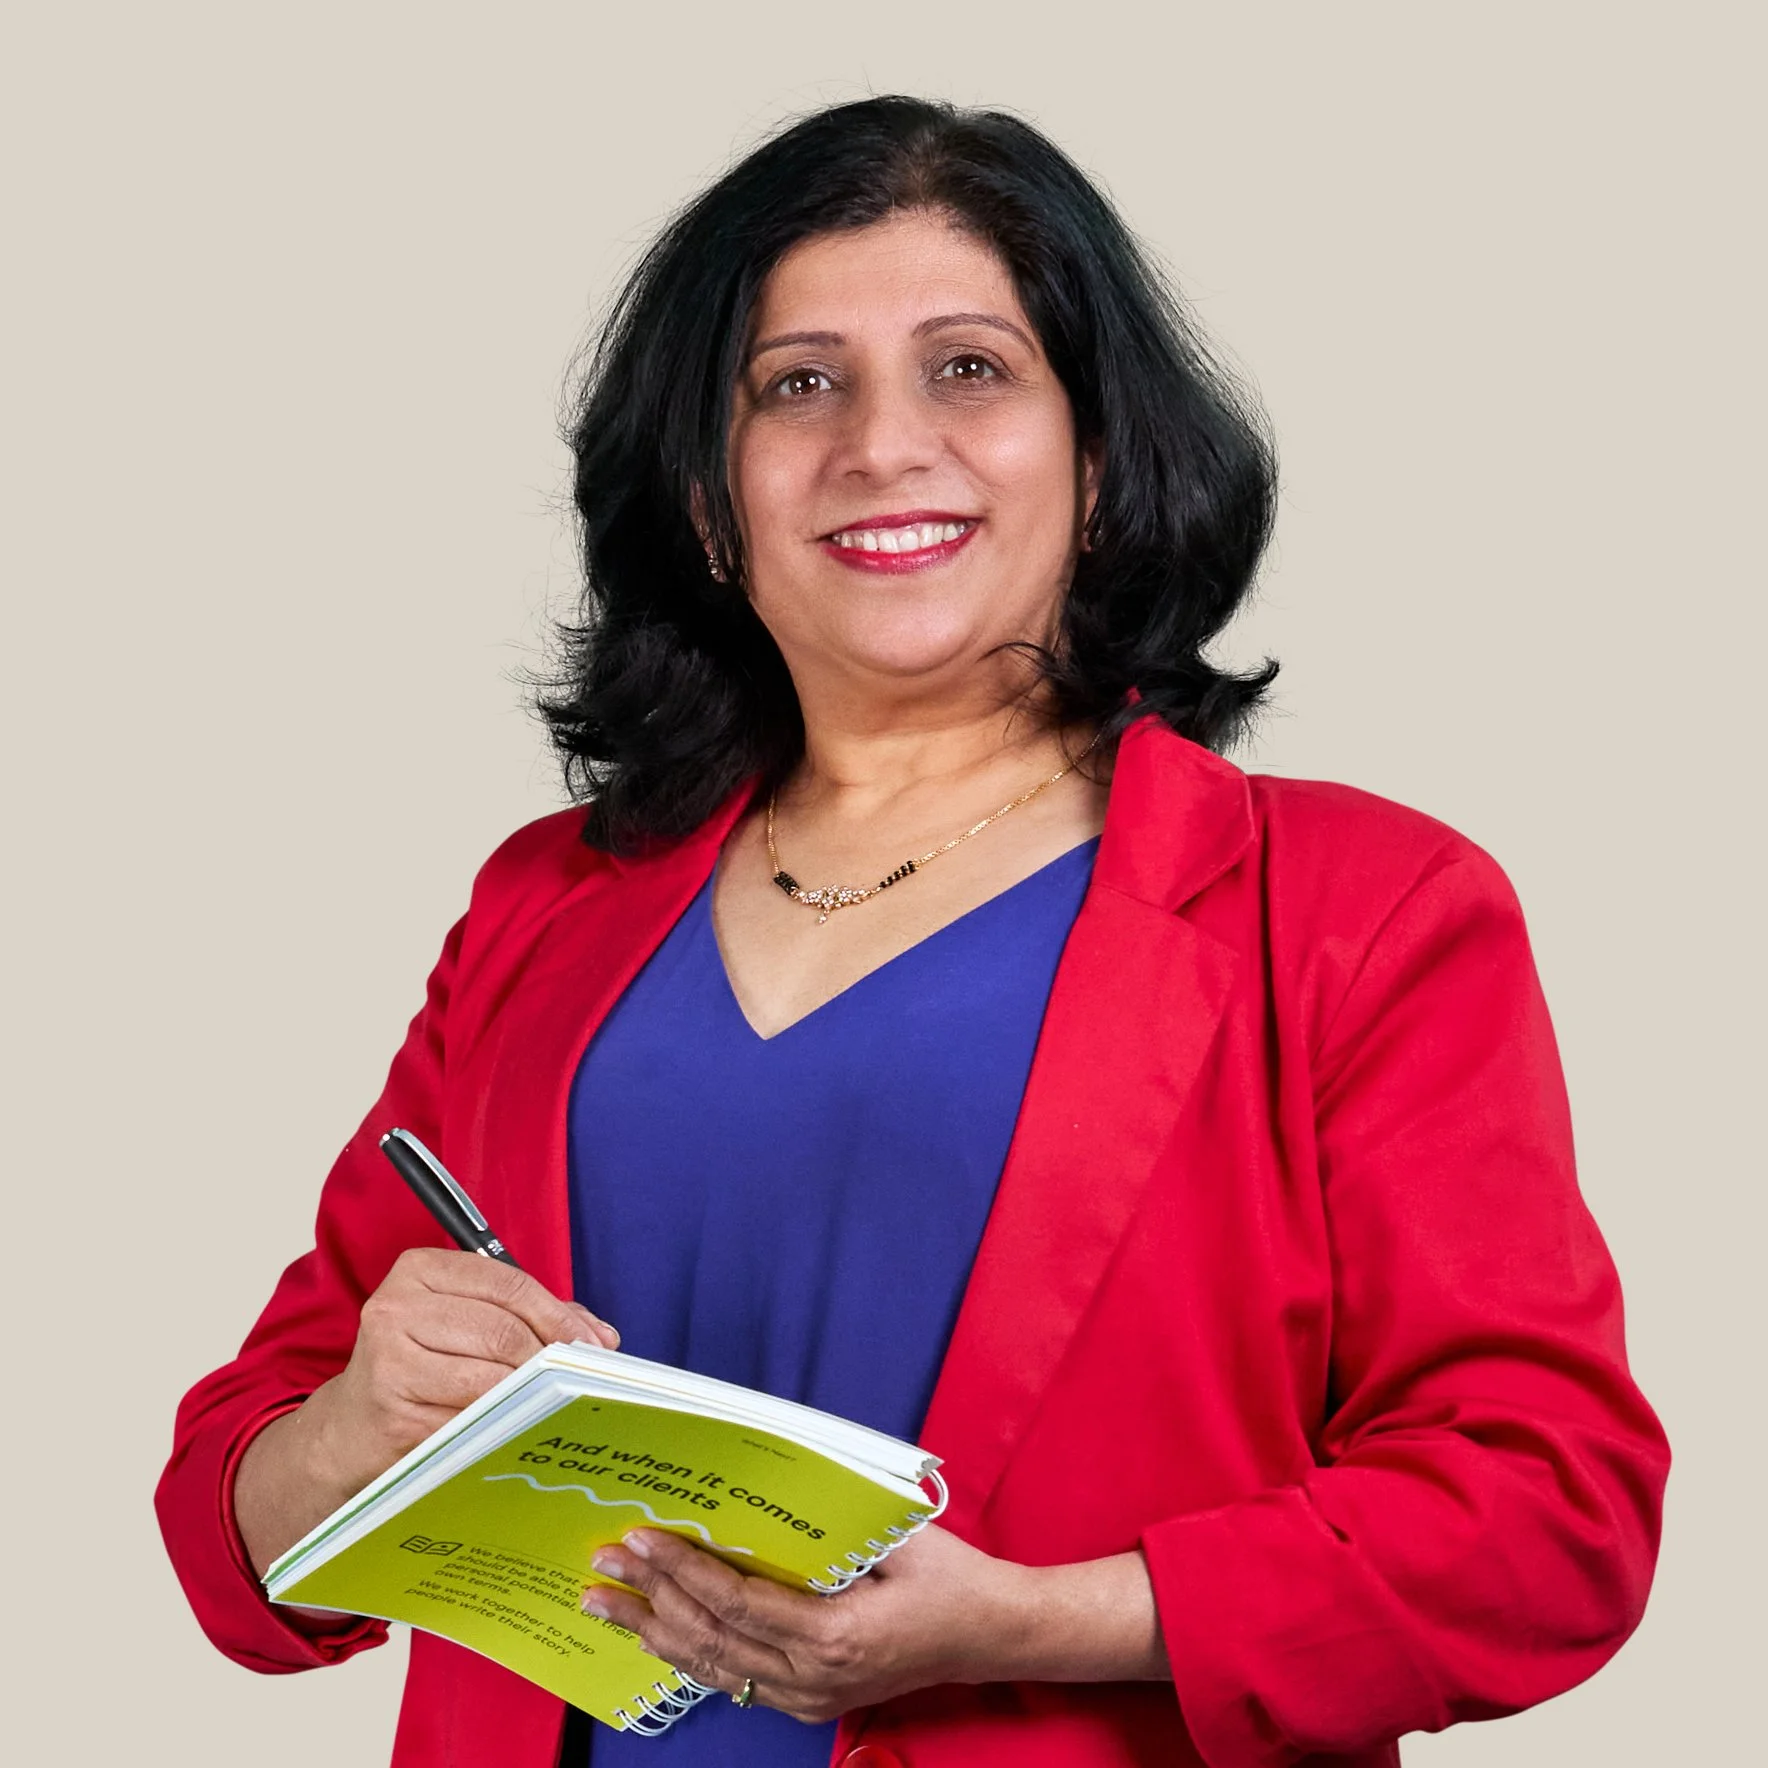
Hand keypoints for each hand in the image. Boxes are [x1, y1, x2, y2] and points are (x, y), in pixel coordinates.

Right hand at [236, 1248, 616, 1577]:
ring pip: (490, 1375)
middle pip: (503, 1330)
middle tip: (577, 1377)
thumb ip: (531, 1316)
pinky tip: (513, 1425)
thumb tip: (601, 1337)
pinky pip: (470, 1418)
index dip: (557, 1314)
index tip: (591, 1341)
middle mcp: (395, 1308)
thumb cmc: (421, 1365)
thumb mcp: (465, 1320)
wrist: (351, 1428)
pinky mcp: (393, 1413)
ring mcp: (389, 1361)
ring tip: (548, 1399)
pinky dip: (501, 1423)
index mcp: (418, 1270)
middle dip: (550, 1356)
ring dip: (530, 1392)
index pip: (507, 1283)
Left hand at [580, 1523, 1028, 1723]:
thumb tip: (757, 1491)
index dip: (682, 1570)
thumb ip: (828, 1526)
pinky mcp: (808, 1703)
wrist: (990, 1634)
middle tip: (603, 1563)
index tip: (641, 1538)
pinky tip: (655, 1635)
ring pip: (712, 1669)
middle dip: (650, 1598)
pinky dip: (688, 1656)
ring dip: (653, 1633)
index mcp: (835, 1635)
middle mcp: (813, 1679)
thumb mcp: (896, 1534)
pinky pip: (734, 1682)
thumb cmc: (949, 1574)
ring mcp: (809, 1699)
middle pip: (711, 1638)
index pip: (736, 1601)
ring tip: (604, 1605)